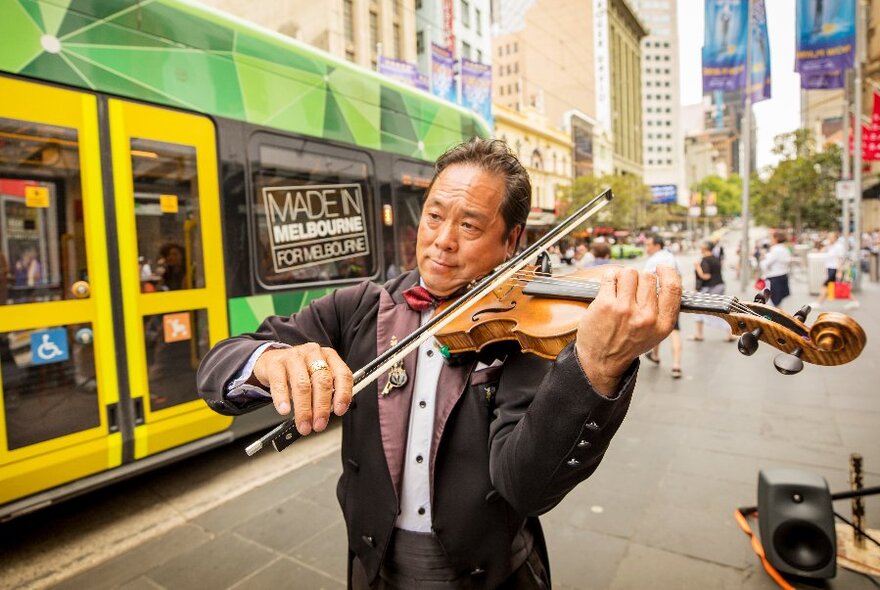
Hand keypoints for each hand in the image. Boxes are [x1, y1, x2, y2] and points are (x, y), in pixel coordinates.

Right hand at [252, 343, 352, 435]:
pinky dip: (283, 399)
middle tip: (319, 424)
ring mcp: (293, 357)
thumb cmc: (298, 372)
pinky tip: (284, 410)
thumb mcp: (316, 378)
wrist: (271, 361)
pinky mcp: (275, 363)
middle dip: (322, 407)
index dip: (343, 394)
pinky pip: (280, 383)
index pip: (342, 374)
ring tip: (303, 424)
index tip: (339, 411)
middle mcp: (313, 354)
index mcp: (329, 357)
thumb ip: (327, 392)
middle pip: (322, 381)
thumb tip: (329, 413)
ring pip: (302, 385)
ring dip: (304, 409)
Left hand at [575, 266, 681, 395]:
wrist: (602, 360)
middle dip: (639, 279)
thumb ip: (663, 309)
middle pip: (648, 277)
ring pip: (630, 273)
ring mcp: (625, 310)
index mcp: (662, 324)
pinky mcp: (606, 304)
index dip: (668, 272)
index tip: (661, 267)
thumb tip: (665, 277)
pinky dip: (609, 278)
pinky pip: (610, 276)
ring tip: (619, 290)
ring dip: (624, 277)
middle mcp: (646, 317)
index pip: (673, 289)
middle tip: (631, 291)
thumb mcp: (656, 333)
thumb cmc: (629, 343)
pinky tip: (609, 287)